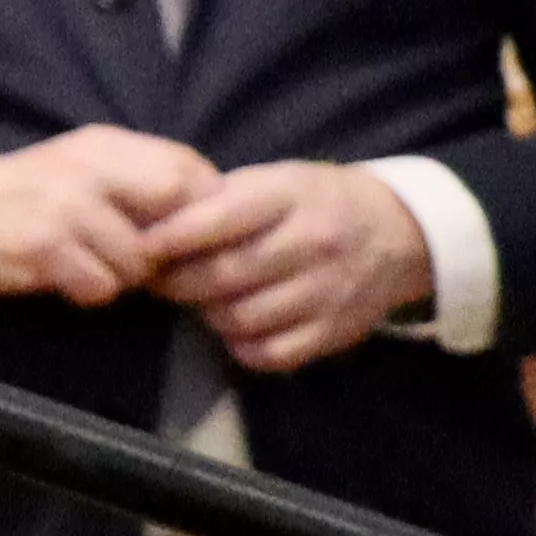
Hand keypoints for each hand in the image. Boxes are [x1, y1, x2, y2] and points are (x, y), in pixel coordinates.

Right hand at [0, 126, 221, 306]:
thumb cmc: (22, 201)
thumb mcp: (82, 173)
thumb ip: (137, 183)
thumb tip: (205, 218)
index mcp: (107, 145)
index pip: (192, 169)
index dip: (205, 210)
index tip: (190, 241)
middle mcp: (91, 165)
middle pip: (177, 200)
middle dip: (172, 244)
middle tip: (153, 265)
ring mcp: (65, 203)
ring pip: (139, 258)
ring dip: (123, 276)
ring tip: (92, 269)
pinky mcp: (41, 244)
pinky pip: (99, 285)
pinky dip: (88, 292)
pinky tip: (63, 281)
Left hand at [136, 159, 431, 376]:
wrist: (396, 232)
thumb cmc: (314, 202)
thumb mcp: (274, 181)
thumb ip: (219, 201)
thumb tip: (150, 227)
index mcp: (289, 196)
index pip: (219, 219)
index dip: (171, 237)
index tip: (140, 247)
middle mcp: (313, 242)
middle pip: (224, 275)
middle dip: (177, 282)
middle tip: (156, 280)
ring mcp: (327, 291)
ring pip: (241, 318)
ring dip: (208, 314)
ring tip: (199, 300)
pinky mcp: (335, 332)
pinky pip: (271, 354)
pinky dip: (242, 346)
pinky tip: (236, 327)